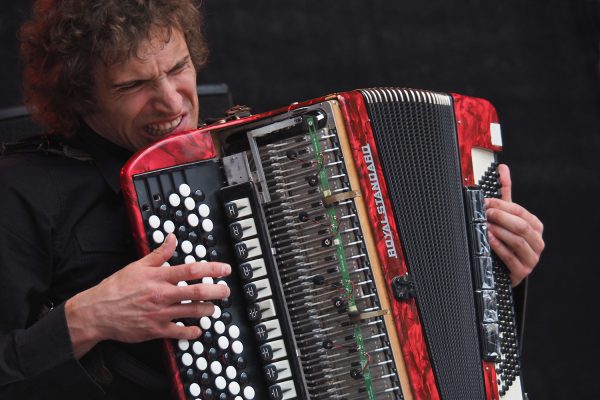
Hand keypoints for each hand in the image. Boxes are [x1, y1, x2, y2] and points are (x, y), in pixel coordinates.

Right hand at [65, 233, 230, 357]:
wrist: (98, 312)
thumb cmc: (117, 288)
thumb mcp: (138, 266)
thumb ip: (159, 253)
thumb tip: (172, 238)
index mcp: (159, 277)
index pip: (192, 270)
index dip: (212, 269)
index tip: (225, 269)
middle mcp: (163, 295)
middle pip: (198, 292)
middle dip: (217, 291)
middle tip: (226, 290)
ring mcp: (161, 314)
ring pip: (193, 312)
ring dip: (208, 310)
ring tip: (212, 308)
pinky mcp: (156, 330)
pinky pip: (181, 332)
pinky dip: (193, 331)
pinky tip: (197, 329)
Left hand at [485, 164, 544, 285]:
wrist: (506, 268)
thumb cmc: (506, 238)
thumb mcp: (506, 216)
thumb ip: (505, 194)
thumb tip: (502, 168)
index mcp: (535, 225)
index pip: (520, 211)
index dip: (501, 206)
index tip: (485, 202)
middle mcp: (537, 241)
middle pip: (520, 225)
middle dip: (500, 217)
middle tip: (484, 213)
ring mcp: (532, 258)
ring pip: (517, 241)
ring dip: (499, 231)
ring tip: (485, 225)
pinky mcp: (522, 271)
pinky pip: (511, 258)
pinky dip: (499, 247)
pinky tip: (489, 240)